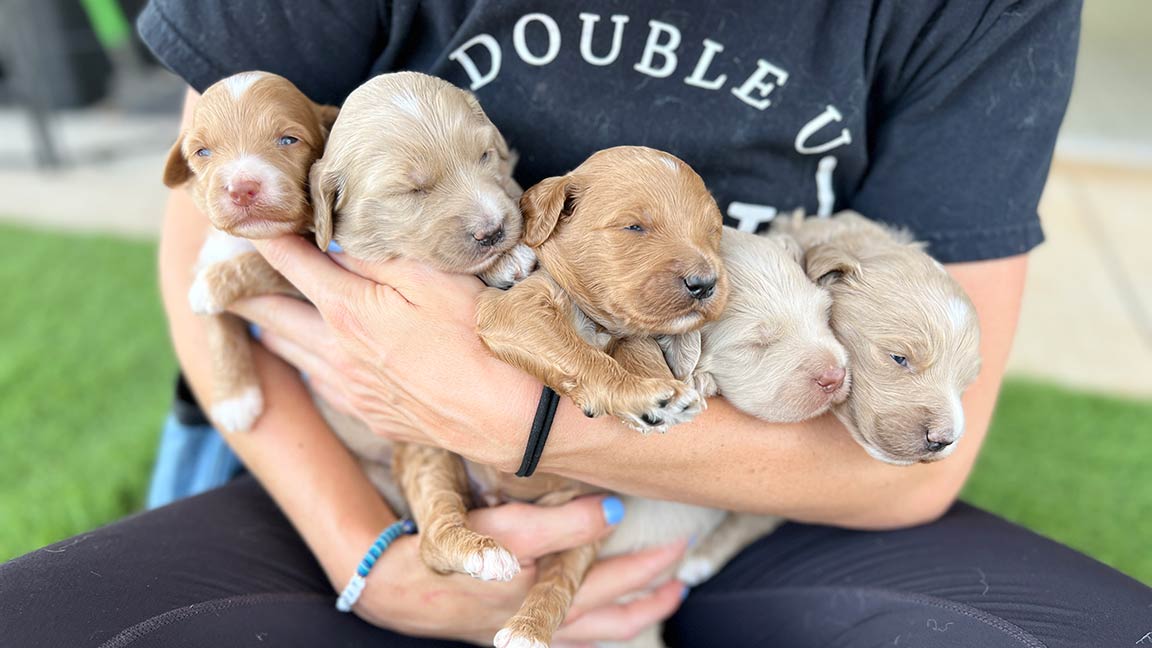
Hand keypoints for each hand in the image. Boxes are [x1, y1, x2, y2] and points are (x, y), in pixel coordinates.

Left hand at [229, 235, 540, 468]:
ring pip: (291, 355)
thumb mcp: (434, 278)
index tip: (241, 221)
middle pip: (271, 315)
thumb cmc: (480, 339)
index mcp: (348, 310)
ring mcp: (351, 391)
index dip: (262, 237)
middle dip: (240, 291)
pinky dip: (306, 364)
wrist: (509, 417)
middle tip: (216, 278)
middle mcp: (336, 353)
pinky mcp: (371, 417)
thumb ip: (379, 255)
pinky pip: (321, 385)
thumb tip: (337, 238)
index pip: (290, 263)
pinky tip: (313, 359)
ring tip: (256, 314)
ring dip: (270, 329)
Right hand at [354, 496, 687, 645]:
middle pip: (615, 610)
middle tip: (681, 567)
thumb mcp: (509, 529)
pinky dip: (599, 628)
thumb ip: (565, 523)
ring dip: (635, 613)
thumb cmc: (448, 552)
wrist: (393, 585)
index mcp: (551, 595)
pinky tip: (604, 616)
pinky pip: (572, 637)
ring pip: (599, 630)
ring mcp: (531, 629)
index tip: (679, 537)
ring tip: (664, 596)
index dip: (650, 560)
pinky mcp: (513, 630)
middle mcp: (547, 620)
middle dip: (653, 589)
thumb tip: (614, 511)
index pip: (616, 579)